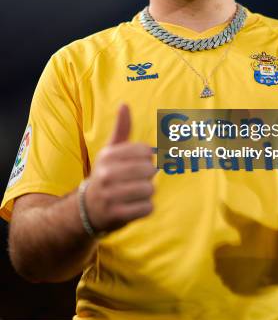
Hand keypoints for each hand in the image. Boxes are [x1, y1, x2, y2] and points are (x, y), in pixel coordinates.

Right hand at [84, 104, 155, 233]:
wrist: (86, 208)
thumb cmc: (106, 174)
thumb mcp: (110, 151)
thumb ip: (121, 128)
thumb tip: (124, 104)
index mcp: (107, 155)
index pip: (146, 151)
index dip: (147, 158)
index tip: (138, 163)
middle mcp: (106, 174)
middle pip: (149, 170)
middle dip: (147, 176)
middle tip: (135, 180)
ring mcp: (110, 196)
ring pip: (150, 189)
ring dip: (146, 193)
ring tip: (133, 193)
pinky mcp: (116, 215)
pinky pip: (147, 208)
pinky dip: (144, 208)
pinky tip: (132, 206)